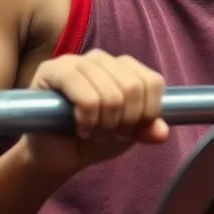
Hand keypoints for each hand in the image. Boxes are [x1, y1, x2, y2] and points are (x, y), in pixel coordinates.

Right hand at [20, 50, 168, 175]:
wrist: (54, 154)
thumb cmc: (90, 138)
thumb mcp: (125, 135)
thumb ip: (145, 129)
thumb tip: (162, 132)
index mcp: (123, 67)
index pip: (152, 81)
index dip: (147, 113)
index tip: (130, 130)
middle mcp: (100, 58)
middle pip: (133, 87)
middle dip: (124, 122)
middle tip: (109, 134)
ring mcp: (75, 61)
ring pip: (111, 94)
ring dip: (105, 125)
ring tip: (94, 133)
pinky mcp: (52, 72)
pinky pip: (86, 97)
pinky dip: (88, 121)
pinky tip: (81, 129)